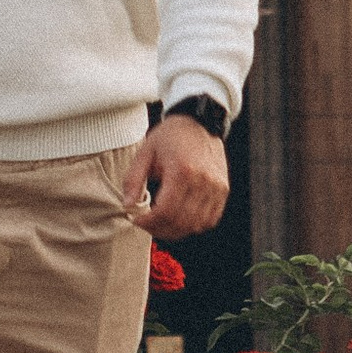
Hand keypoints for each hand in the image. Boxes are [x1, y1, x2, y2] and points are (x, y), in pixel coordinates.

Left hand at [120, 118, 230, 240]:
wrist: (199, 121)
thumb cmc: (171, 136)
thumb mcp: (145, 152)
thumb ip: (133, 179)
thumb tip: (128, 205)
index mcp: (182, 170)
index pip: (166, 211)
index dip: (149, 222)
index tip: (137, 220)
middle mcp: (203, 180)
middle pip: (180, 221)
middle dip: (159, 229)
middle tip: (146, 224)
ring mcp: (216, 187)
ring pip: (196, 224)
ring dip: (176, 230)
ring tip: (161, 224)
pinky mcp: (223, 190)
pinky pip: (210, 220)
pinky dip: (194, 225)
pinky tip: (180, 219)